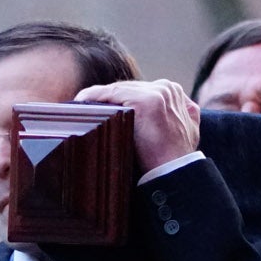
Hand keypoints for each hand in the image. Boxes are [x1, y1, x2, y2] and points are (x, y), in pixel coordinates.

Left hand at [75, 79, 197, 170]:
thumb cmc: (175, 158)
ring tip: (78, 106)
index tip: (97, 109)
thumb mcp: (182, 129)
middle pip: (125, 88)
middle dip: (105, 98)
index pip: (136, 90)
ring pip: (116, 90)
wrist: (177, 173)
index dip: (116, 99)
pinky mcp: (145, 101)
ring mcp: (156, 93)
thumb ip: (174, 114)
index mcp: (173, 91)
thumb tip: (154, 115)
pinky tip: (79, 102)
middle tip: (82, 107)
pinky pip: (110, 94)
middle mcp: (166, 87)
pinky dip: (93, 97)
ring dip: (96, 98)